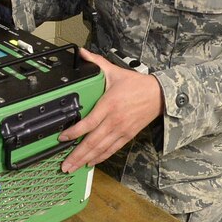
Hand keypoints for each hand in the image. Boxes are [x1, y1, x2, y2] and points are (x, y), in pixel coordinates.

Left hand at [59, 47, 163, 173]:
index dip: (74, 132)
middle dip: (77, 155)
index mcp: (109, 105)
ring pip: (101, 149)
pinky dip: (100, 158)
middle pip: (92, 141)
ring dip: (86, 160)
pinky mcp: (127, 136)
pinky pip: (112, 150)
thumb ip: (96, 62)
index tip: (62, 138)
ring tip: (73, 168)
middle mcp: (114, 120)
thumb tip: (81, 53)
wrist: (159, 95)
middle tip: (64, 165)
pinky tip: (90, 163)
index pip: (89, 122)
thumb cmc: (136, 84)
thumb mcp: (114, 71)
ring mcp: (121, 130)